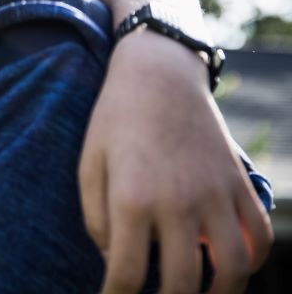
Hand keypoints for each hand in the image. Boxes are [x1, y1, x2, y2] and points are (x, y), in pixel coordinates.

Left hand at [80, 30, 271, 293]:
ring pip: (233, 269)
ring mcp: (214, 194)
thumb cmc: (114, 120)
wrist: (158, 74)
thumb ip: (95, 219)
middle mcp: (177, 202)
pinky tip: (231, 268)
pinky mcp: (238, 183)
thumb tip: (116, 262)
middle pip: (182, 283)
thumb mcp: (88, 164)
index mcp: (131, 199)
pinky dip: (252, 260)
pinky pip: (259, 235)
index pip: (127, 274)